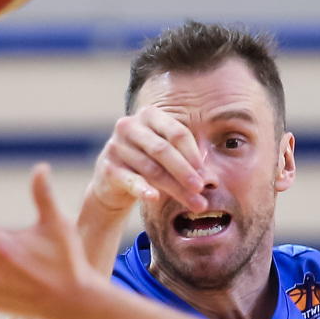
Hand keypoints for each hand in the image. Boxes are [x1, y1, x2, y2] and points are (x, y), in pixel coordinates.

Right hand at [87, 106, 208, 214]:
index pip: (177, 133)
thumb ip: (186, 159)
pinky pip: (130, 180)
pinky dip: (143, 189)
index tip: (206, 174)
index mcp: (150, 115)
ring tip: (194, 203)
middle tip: (201, 188)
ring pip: (151, 169)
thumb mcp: (166, 155)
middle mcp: (130, 126)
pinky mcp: (108, 168)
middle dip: (185, 171)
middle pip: (164, 150)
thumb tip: (211, 178)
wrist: (113, 181)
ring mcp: (116, 146)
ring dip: (175, 188)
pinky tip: (154, 198)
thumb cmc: (148, 163)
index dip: (194, 154)